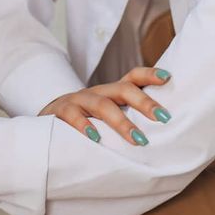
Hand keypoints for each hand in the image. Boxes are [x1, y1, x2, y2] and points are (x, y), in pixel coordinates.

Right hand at [39, 66, 172, 145]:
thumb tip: (160, 136)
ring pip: (102, 105)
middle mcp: (98, 92)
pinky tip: (95, 138)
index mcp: (111, 92)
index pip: (133, 77)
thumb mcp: (106, 117)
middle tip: (163, 118)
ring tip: (138, 139)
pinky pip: (73, 116)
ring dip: (122, 122)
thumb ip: (127, 120)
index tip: (168, 78)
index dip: (150, 74)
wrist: (46, 121)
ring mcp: (79, 100)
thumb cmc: (85, 122)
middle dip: (144, 102)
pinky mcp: (61, 111)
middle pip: (123, 89)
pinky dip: (85, 126)